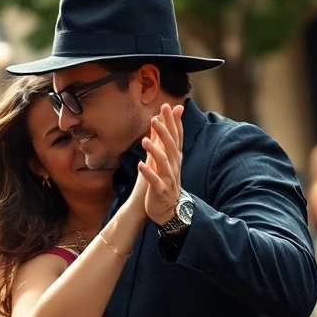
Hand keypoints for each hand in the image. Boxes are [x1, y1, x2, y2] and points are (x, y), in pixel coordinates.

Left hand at [137, 103, 184, 225]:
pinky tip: (140, 165)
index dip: (173, 122)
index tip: (168, 106)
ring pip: (163, 162)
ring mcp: (168, 178)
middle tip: (155, 118)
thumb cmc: (165, 181)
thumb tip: (165, 120)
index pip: (176, 136)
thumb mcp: (166, 159)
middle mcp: (174, 166)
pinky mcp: (160, 191)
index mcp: (175, 158)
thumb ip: (164, 140)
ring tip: (144, 140)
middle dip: (164, 132)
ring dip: (154, 151)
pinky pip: (154, 181)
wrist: (169, 210)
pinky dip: (148, 173)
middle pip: (170, 146)